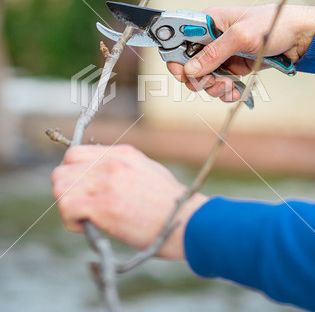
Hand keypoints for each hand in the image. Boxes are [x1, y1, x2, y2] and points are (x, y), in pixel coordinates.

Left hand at [52, 145, 207, 259]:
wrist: (190, 221)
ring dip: (66, 206)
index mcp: (123, 153)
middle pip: (62, 170)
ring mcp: (109, 182)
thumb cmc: (171, 204)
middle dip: (66, 192)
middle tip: (81, 208)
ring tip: (85, 219)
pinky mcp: (106, 205)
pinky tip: (86, 227)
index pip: (74, 153)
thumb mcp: (147, 171)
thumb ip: (123, 169)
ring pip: (60, 186)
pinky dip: (70, 221)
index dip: (71, 174)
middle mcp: (112, 163)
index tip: (81, 191)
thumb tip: (100, 176)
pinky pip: (66, 207)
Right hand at [167, 4, 314, 101]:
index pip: (178, 41)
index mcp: (206, 22)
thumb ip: (214, 53)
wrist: (299, 37)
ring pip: (203, 78)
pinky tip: (235, 91)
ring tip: (228, 86)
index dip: (176, 59)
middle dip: (198, 78)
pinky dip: (225, 91)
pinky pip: (219, 84)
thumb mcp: (240, 36)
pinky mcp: (232, 67)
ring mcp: (221, 55)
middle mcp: (210, 39)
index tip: (184, 74)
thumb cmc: (272, 24)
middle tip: (212, 82)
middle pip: (188, 65)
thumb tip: (190, 70)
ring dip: (213, 87)